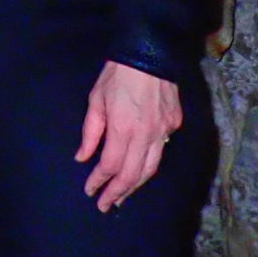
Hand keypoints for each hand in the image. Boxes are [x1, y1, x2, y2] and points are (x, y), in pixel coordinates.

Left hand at [76, 61, 180, 211]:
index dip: (100, 182)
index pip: (110, 165)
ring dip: (135, 185)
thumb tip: (82, 158)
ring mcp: (164, 130)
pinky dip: (149, 164)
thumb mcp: (95, 100)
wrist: (149, 52)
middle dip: (118, 192)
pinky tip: (140, 170)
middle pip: (133, 174)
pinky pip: (161, 150)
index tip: (91, 192)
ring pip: (151, 168)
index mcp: (123, 127)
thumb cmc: (116, 74)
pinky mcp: (174, 123)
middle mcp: (146, 134)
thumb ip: (91, 132)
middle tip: (106, 205)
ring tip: (122, 196)